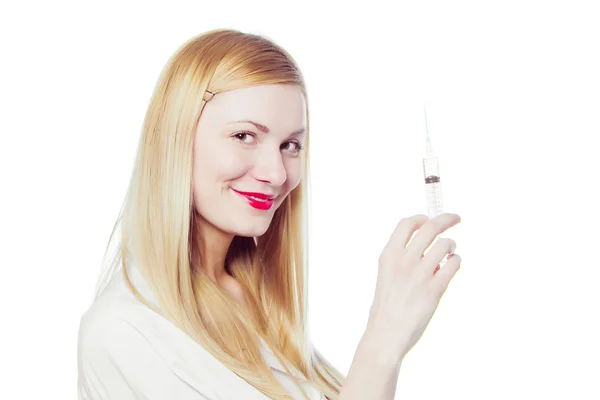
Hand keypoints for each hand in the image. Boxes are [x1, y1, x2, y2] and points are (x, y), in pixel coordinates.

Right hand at [365, 213, 461, 362]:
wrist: (386, 334)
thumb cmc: (386, 305)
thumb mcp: (386, 274)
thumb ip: (402, 256)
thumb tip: (426, 243)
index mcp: (389, 255)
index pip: (408, 223)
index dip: (422, 218)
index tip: (430, 219)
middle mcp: (404, 261)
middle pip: (430, 227)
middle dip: (446, 219)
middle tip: (456, 218)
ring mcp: (420, 274)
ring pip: (445, 244)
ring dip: (451, 245)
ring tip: (450, 252)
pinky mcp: (435, 289)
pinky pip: (453, 264)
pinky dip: (456, 262)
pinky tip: (452, 266)